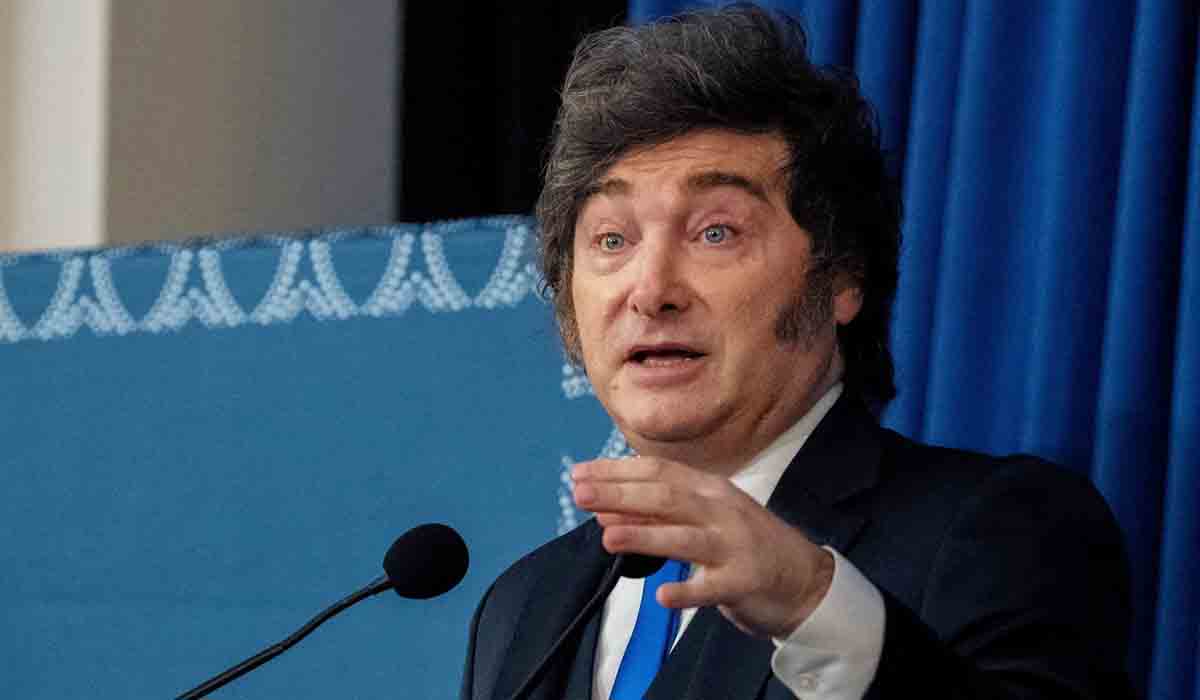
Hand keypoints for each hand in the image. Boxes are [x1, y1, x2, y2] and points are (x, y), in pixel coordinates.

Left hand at [572, 456, 833, 638]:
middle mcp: (721, 510)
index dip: (617, 470)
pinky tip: (663, 596)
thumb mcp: (702, 518)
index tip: (580, 473)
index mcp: (709, 488)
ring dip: (646, 537)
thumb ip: (657, 515)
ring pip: (685, 538)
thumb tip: (605, 511)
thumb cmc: (742, 544)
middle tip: (580, 494)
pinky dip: (688, 592)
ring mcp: (734, 546)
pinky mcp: (744, 582)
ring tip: (608, 537)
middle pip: (666, 498)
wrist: (803, 578)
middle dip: (621, 495)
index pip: (658, 471)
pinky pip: (711, 589)